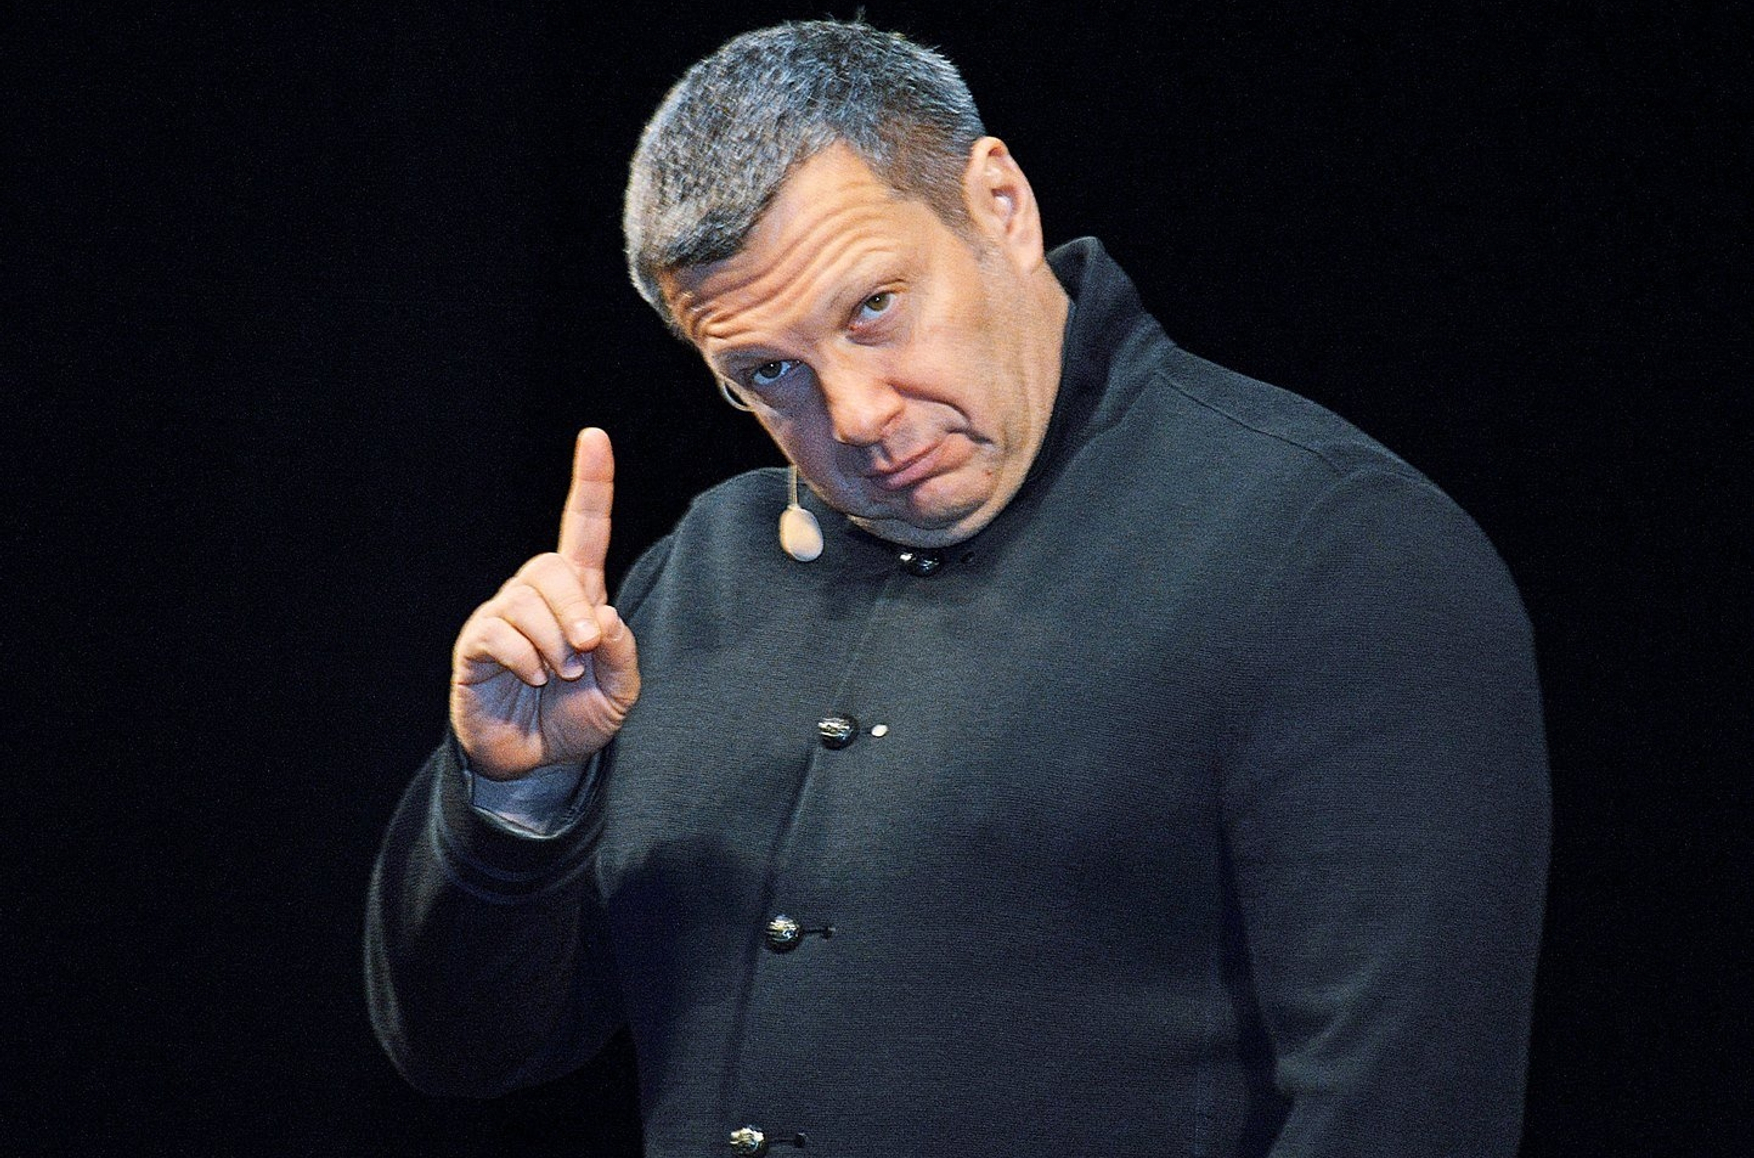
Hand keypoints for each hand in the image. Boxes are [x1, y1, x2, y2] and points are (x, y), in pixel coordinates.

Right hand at [449, 428, 641, 779]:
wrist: (537, 763)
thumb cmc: (577, 717)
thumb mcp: (620, 690)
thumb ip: (622, 652)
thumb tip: (603, 614)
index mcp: (579, 596)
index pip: (585, 528)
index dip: (590, 483)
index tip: (593, 437)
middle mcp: (537, 596)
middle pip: (552, 566)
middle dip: (575, 607)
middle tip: (587, 648)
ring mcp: (502, 617)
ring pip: (526, 601)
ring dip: (552, 642)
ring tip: (558, 675)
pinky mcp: (476, 645)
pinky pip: (497, 632)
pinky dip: (524, 658)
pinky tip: (533, 678)